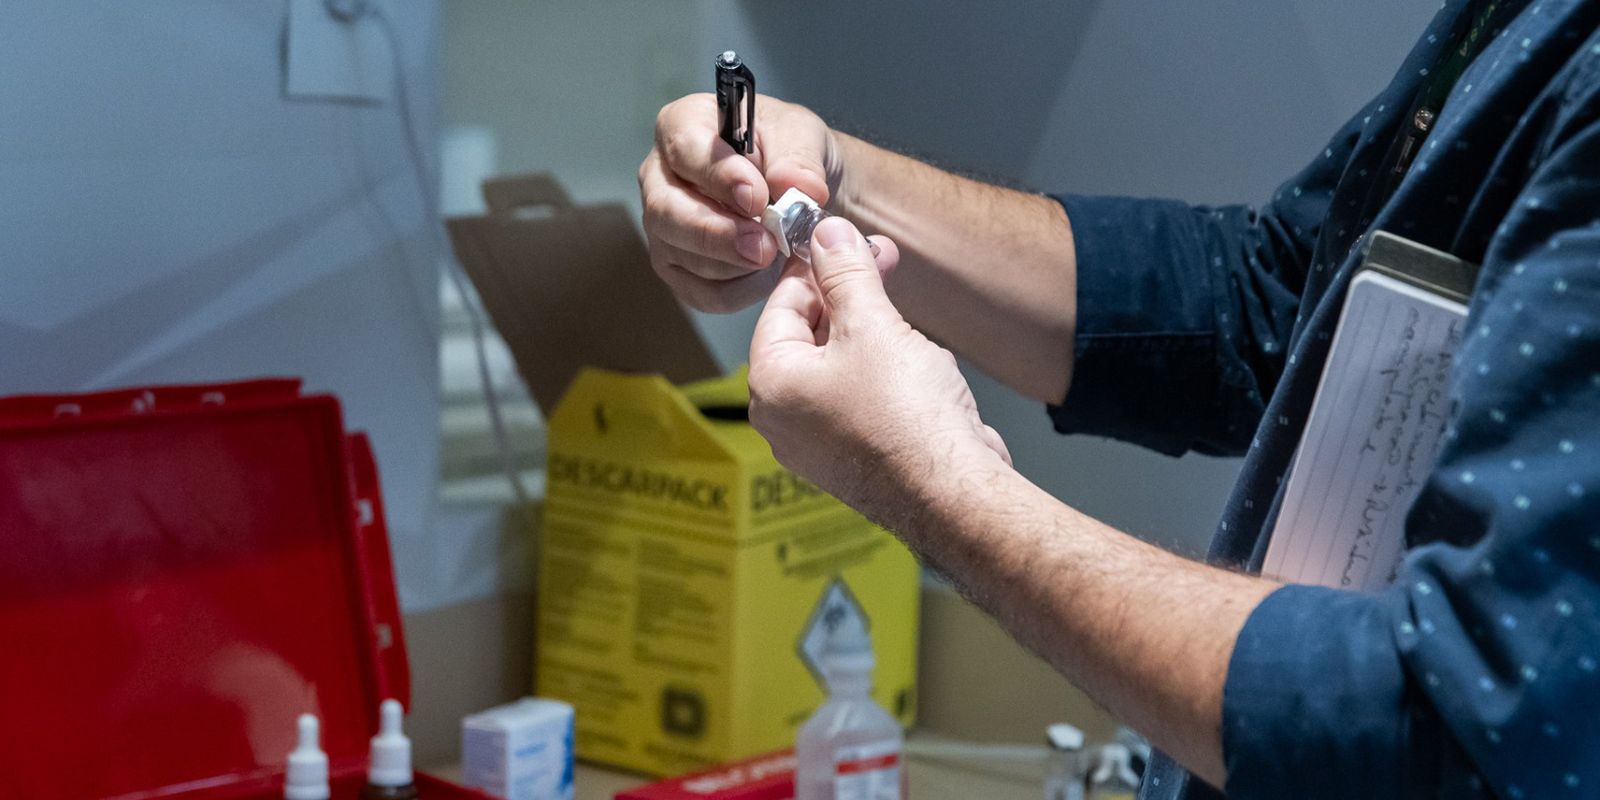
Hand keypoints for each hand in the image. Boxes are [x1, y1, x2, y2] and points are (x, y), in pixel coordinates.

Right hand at [639, 93, 842, 312]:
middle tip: (766, 246)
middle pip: (668, 213)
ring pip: (682, 256)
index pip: (685, 151)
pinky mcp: (678, 269)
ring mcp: (663, 228)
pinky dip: (739, 290)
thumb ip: (798, 158)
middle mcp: (660, 178)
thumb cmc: (787, 152)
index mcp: (683, 126)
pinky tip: (766, 273)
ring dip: (736, 265)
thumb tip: (795, 188)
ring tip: (778, 253)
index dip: (719, 177)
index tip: (756, 197)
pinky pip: (700, 292)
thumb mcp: (802, 135)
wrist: (798, 191)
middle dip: (720, 235)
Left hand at [748, 216, 1012, 528]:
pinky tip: (919, 366)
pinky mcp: (855, 458)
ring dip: (871, 334)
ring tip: (908, 321)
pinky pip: (859, 399)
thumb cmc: (907, 418)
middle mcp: (785, 420)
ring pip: (838, 367)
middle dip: (848, 296)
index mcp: (772, 384)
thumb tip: (829, 235)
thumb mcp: (873, 324)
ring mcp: (819, 444)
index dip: (816, 267)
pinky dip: (883, 373)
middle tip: (882, 262)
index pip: (781, 305)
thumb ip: (847, 273)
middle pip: (808, 336)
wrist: (954, 493)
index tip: (845, 242)